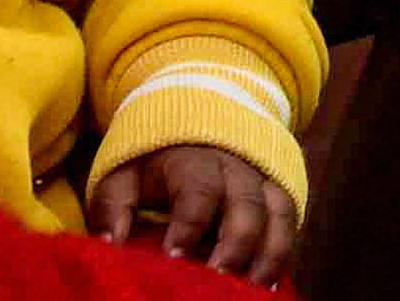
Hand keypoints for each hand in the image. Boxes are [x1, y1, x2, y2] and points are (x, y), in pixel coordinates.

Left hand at [90, 142, 296, 283]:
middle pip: (247, 205)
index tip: (172, 258)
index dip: (189, 225)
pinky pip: (292, 222)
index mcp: (195, 159)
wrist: (202, 116)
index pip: (198, 190)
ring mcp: (264, 180)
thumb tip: (107, 245)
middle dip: (235, 247)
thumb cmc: (157, 160)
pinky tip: (271, 287)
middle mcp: (238, 167)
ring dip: (268, 256)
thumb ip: (114, 206)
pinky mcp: (280, 193)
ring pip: (278, 214)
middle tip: (217, 282)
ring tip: (250, 291)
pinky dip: (284, 254)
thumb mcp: (125, 173)